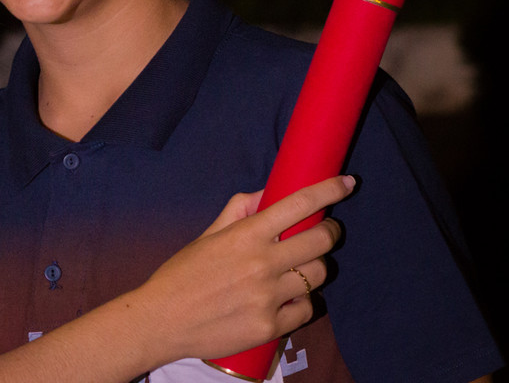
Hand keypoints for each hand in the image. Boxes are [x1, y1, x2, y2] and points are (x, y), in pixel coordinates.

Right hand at [133, 175, 353, 363]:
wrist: (162, 320)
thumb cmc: (181, 275)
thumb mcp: (206, 235)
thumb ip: (238, 211)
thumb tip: (266, 194)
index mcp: (245, 234)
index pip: (299, 204)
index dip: (329, 190)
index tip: (347, 183)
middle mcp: (261, 263)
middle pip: (321, 240)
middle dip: (329, 232)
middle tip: (325, 231)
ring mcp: (268, 296)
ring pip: (318, 275)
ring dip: (315, 268)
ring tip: (299, 268)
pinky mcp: (271, 326)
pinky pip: (307, 308)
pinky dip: (302, 301)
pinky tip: (287, 298)